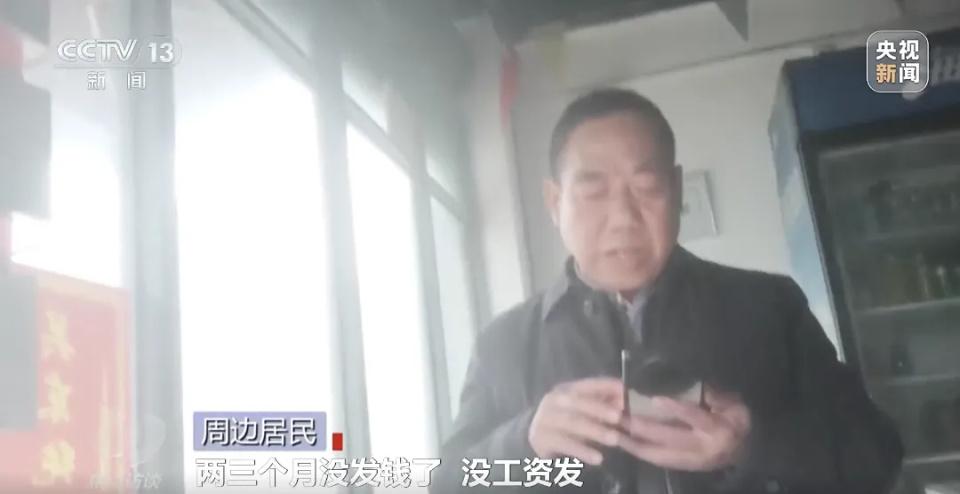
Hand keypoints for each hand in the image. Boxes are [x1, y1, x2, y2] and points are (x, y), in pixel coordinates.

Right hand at [528, 377, 624, 465]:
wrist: (532, 438)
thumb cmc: (564, 423)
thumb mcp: (581, 411)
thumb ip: (601, 404)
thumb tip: (622, 399)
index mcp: (565, 390)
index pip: (586, 385)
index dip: (603, 386)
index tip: (622, 390)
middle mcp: (553, 401)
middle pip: (577, 402)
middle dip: (599, 409)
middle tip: (618, 417)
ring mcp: (545, 419)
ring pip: (572, 423)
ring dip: (595, 431)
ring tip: (614, 440)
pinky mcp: (541, 438)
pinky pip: (564, 444)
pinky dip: (582, 450)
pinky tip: (597, 458)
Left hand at [619, 387, 751, 470]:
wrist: (749, 449)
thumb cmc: (738, 419)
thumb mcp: (732, 403)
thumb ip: (712, 394)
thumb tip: (688, 382)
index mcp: (719, 429)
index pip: (695, 417)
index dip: (675, 408)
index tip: (654, 399)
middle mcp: (705, 448)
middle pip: (670, 437)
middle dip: (643, 427)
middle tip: (621, 416)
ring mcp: (694, 461)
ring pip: (661, 454)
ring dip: (636, 444)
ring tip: (615, 432)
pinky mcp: (686, 468)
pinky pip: (661, 461)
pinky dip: (643, 453)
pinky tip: (626, 444)